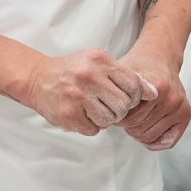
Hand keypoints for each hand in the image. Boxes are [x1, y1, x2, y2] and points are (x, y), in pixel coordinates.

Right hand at [22, 49, 150, 136]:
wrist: (37, 78)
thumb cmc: (72, 71)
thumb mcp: (98, 63)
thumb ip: (125, 76)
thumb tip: (153, 93)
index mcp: (99, 60)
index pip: (133, 84)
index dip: (135, 96)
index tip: (127, 98)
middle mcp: (89, 76)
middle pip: (123, 105)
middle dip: (119, 110)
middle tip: (108, 106)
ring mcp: (77, 95)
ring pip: (109, 120)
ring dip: (105, 119)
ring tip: (93, 109)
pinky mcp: (68, 114)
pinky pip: (93, 129)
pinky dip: (90, 126)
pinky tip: (81, 114)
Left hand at [115, 46, 190, 150]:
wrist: (159, 56)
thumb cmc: (137, 66)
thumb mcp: (121, 72)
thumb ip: (112, 90)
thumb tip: (97, 112)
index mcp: (156, 88)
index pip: (129, 119)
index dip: (117, 117)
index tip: (114, 108)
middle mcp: (172, 98)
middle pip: (138, 130)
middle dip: (126, 125)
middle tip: (123, 114)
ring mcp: (180, 107)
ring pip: (150, 137)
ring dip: (137, 132)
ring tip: (133, 118)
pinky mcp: (186, 114)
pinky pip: (167, 142)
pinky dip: (153, 140)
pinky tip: (146, 128)